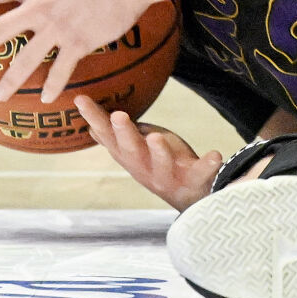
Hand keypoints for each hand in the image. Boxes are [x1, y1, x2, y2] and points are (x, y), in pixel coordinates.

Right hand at [78, 97, 221, 211]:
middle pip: (131, 151)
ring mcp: (169, 176)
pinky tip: (215, 154)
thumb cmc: (159, 166)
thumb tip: (90, 129)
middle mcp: (145, 168)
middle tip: (118, 115)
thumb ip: (115, 141)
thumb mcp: (136, 152)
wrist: (189, 198)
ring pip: (162, 165)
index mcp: (130, 158)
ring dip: (159, 151)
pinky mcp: (194, 179)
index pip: (108, 137)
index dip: (95, 120)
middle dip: (124, 134)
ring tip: (155, 136)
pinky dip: (208, 164)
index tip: (81, 99)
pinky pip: (201, 172)